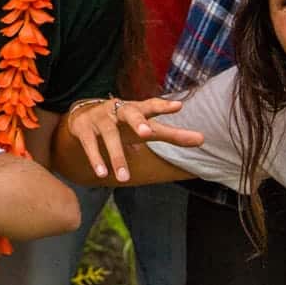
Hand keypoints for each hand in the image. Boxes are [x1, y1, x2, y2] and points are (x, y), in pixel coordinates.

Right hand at [65, 97, 204, 182]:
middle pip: (130, 113)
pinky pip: (90, 145)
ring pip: (109, 136)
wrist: (82, 117)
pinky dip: (96, 159)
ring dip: (116, 157)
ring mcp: (100, 119)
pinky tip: (102, 174)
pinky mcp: (83, 129)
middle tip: (147, 134)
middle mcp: (118, 110)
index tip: (178, 106)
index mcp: (136, 110)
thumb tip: (203, 140)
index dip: (164, 106)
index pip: (151, 106)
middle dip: (138, 122)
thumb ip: (172, 134)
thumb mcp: (146, 129)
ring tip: (124, 178)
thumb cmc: (124, 125)